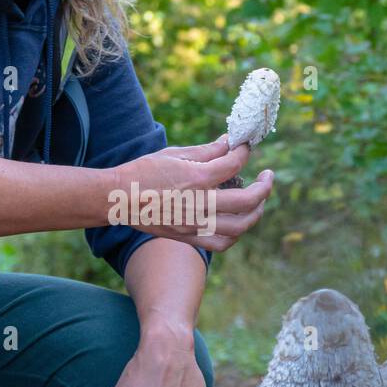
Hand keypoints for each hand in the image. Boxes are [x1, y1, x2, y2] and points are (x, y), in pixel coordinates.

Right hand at [109, 135, 273, 252]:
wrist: (118, 199)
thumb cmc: (143, 172)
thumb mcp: (175, 154)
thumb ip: (206, 151)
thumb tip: (229, 143)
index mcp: (197, 178)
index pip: (234, 164)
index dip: (245, 153)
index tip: (246, 148)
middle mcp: (200, 204)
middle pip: (247, 201)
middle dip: (264, 187)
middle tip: (267, 177)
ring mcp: (195, 224)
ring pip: (240, 226)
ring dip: (255, 213)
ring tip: (258, 202)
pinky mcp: (189, 237)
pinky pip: (222, 243)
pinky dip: (236, 234)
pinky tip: (238, 222)